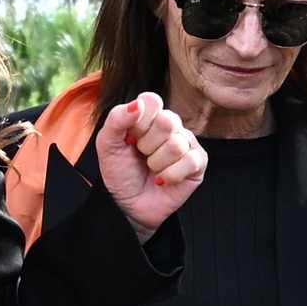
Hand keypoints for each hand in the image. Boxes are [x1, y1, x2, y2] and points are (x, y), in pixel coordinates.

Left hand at [91, 90, 207, 232]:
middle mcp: (171, 125)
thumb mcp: (108, 144)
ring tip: (151, 169)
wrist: (126, 205)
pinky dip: (170, 175)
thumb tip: (137, 104)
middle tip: (141, 155)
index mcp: (150, 115)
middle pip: (167, 121)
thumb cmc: (120, 172)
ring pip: (176, 145)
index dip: (139, 122)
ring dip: (157, 163)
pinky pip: (189, 162)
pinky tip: (162, 180)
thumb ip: (117, 119)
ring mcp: (187, 143)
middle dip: (147, 145)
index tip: (130, 138)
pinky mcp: (198, 163)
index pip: (152, 101)